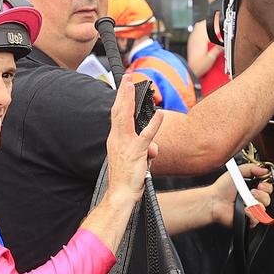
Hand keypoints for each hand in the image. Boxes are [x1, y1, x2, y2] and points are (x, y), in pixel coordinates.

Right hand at [105, 74, 163, 203]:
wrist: (120, 195)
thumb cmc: (125, 179)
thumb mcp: (135, 161)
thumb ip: (143, 150)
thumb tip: (153, 148)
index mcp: (115, 140)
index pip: (116, 116)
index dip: (119, 100)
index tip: (123, 87)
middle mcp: (117, 140)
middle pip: (118, 111)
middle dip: (122, 93)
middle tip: (127, 78)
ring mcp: (125, 145)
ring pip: (126, 117)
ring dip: (129, 100)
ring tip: (132, 85)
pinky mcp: (136, 153)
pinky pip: (146, 136)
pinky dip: (153, 125)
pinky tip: (159, 114)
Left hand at [210, 164, 272, 227]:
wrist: (213, 200)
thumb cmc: (222, 188)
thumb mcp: (237, 172)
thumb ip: (252, 168)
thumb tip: (265, 170)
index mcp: (252, 188)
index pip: (268, 188)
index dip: (266, 187)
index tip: (260, 184)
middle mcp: (253, 199)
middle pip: (268, 199)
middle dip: (262, 195)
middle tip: (252, 192)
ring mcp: (251, 210)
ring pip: (263, 209)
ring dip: (256, 204)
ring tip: (245, 201)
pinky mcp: (248, 220)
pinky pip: (257, 220)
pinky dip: (251, 215)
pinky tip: (244, 210)